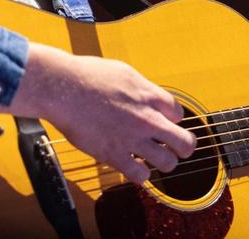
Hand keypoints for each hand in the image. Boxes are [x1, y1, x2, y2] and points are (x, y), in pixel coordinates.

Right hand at [1, 43, 196, 183]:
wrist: (63, 87)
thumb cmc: (87, 75)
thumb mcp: (123, 72)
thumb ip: (140, 87)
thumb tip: (146, 94)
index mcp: (149, 95)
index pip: (179, 114)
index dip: (173, 119)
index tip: (164, 121)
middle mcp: (147, 119)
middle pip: (184, 142)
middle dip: (183, 147)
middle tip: (174, 147)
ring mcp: (133, 139)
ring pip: (167, 163)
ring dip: (163, 162)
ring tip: (153, 158)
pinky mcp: (114, 154)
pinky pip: (140, 176)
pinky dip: (140, 174)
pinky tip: (133, 166)